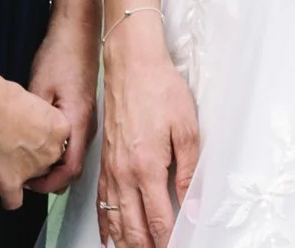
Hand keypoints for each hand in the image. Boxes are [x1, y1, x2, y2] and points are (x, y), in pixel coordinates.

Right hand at [0, 77, 71, 209]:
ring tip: (1, 159)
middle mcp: (50, 152)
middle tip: (13, 147)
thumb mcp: (32, 101)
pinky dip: (7, 196)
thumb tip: (33, 129)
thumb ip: (41, 121)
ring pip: (30, 181)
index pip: (58, 145)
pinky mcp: (10, 183)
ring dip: (19, 174)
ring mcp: (32, 170)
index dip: (41, 143)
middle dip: (32, 159)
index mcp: (60, 129)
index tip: (29, 138)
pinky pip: (13, 201)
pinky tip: (1, 188)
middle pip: (46, 164)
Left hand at [24, 0, 98, 194]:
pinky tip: (38, 144)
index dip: (50, 184)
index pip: (71, 169)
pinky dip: (57, 151)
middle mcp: (87, 125)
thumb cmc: (61, 55)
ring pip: (72, 155)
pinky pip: (72, 142)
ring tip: (28, 163)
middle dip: (50, 178)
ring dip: (53, 164)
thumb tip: (20, 145)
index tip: (29, 185)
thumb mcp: (39, 88)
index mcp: (78, 122)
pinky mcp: (81, 112)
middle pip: (73, 167)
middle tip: (25, 178)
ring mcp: (86, 119)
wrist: (77, 32)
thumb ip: (33, 120)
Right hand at [97, 16, 199, 247]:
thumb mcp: (188, 129)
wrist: (132, 64)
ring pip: (115, 219)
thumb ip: (190, 173)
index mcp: (147, 167)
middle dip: (147, 247)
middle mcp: (124, 173)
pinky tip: (109, 236)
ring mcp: (110, 169)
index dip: (168, 241)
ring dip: (126, 242)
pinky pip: (101, 202)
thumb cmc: (160, 89)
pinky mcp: (104, 161)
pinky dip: (105, 224)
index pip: (159, 220)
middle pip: (134, 227)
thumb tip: (193, 207)